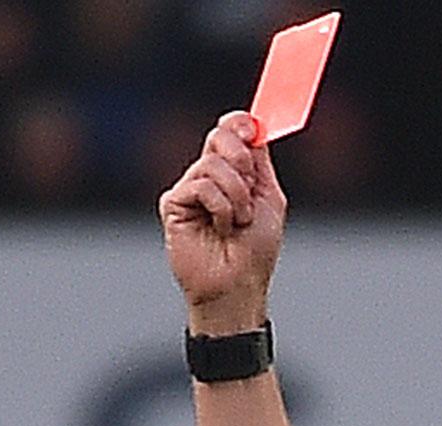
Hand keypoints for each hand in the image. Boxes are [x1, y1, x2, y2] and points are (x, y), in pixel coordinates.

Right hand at [159, 111, 285, 334]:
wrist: (238, 285)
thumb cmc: (254, 251)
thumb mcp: (268, 198)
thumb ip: (260, 161)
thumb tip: (254, 126)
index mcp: (232, 171)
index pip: (229, 130)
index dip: (240, 123)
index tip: (252, 130)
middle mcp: (208, 176)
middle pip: (219, 137)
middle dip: (241, 159)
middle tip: (249, 188)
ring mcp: (189, 190)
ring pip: (212, 164)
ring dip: (236, 195)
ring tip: (237, 221)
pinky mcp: (173, 205)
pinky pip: (200, 186)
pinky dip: (220, 207)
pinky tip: (221, 228)